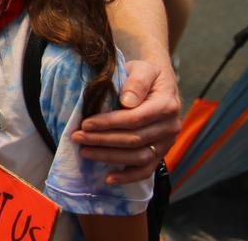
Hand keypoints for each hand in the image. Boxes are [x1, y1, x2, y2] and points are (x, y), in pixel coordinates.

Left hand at [72, 59, 181, 183]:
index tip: (85, 124)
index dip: (109, 123)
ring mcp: (167, 143)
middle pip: (134, 139)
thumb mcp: (143, 68)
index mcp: (166, 105)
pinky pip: (146, 170)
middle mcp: (170, 127)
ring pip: (138, 156)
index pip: (135, 119)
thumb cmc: (145, 75)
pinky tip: (109, 178)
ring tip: (84, 152)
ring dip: (109, 157)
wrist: (158, 83)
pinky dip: (128, 177)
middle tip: (77, 137)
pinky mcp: (161, 153)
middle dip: (102, 140)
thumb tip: (127, 101)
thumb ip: (137, 81)